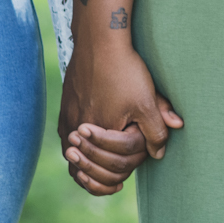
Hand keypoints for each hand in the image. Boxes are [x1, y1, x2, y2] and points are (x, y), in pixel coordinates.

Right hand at [60, 47, 182, 195]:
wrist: (99, 41)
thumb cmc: (124, 71)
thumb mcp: (148, 101)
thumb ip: (156, 131)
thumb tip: (159, 154)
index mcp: (100, 134)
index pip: (115, 166)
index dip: (128, 170)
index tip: (130, 173)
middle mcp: (78, 132)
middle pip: (91, 168)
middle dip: (105, 176)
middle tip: (115, 181)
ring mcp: (67, 121)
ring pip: (75, 158)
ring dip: (89, 168)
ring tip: (102, 173)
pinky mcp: (64, 110)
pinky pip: (69, 142)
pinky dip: (80, 152)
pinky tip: (92, 149)